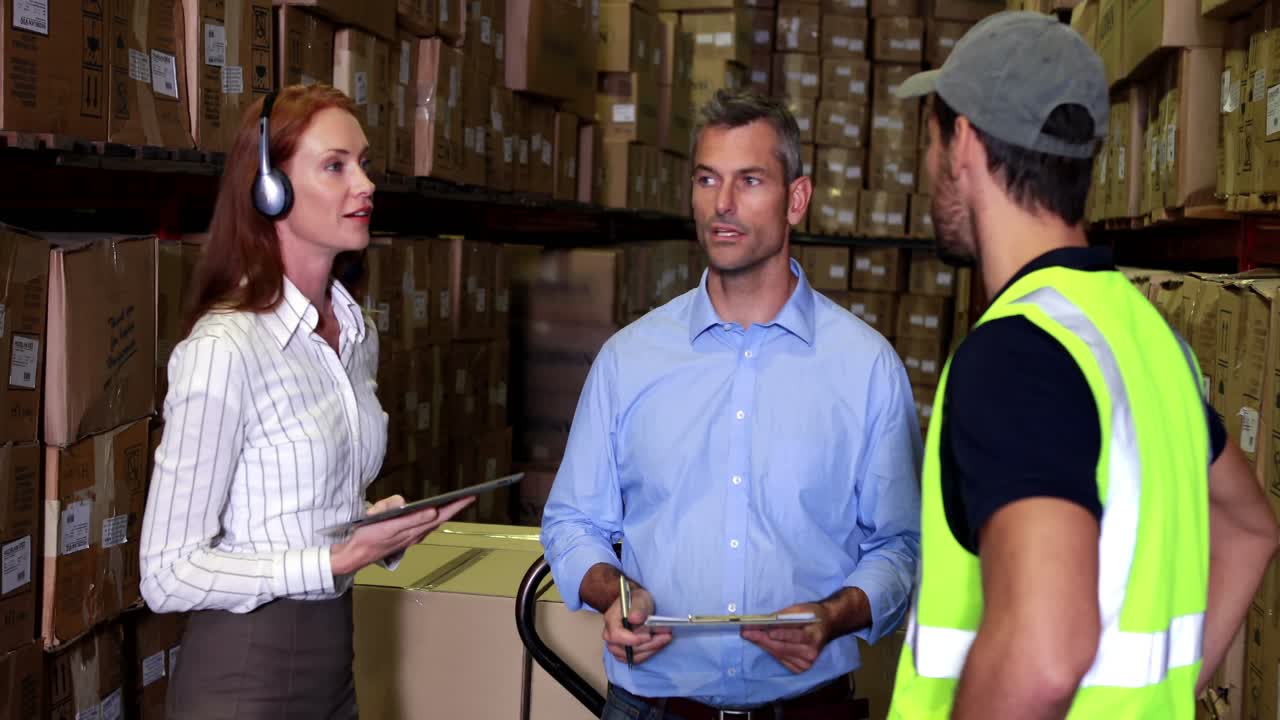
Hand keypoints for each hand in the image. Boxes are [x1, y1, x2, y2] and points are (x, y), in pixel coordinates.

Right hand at [329, 495, 474, 575]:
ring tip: (455, 502)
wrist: (355, 554)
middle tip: (468, 496)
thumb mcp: (391, 526)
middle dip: (454, 507)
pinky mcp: (403, 537)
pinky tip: (432, 514)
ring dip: (444, 512)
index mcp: (415, 531)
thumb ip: (413, 518)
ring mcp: (410, 537)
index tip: (470, 496)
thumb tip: (433, 511)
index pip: (441, 515)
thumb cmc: (370, 538)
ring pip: (431, 522)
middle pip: (440, 518)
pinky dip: (430, 517)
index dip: (456, 506)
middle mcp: (416, 534)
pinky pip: (421, 525)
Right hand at [603, 582, 671, 664]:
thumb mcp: (640, 599)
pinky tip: (660, 643)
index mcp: (611, 620)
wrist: (638, 606)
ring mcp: (616, 646)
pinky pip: (636, 659)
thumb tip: (634, 618)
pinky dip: (650, 652)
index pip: (616, 635)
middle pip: (626, 649)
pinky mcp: (625, 653)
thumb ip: (637, 608)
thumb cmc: (637, 601)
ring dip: (652, 648)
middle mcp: (610, 635)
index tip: (648, 636)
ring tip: (666, 637)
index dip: (631, 639)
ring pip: (633, 656)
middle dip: (648, 643)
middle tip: (666, 634)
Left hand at [741, 602, 834, 673]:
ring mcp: (806, 663)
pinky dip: (770, 650)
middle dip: (762, 639)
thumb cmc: (811, 615)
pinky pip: (780, 659)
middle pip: (782, 647)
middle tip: (746, 632)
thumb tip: (764, 621)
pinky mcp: (800, 669)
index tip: (766, 631)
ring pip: (779, 654)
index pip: (796, 636)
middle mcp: (811, 653)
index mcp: (814, 637)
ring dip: (763, 645)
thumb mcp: (800, 610)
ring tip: (749, 636)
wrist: (826, 626)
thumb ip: (784, 617)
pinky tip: (761, 642)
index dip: (780, 634)